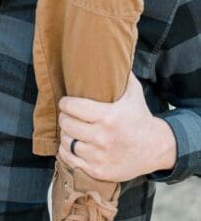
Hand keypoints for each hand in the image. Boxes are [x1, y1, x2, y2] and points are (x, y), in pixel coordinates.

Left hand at [58, 73, 176, 181]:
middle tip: (69, 115)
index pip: (71, 106)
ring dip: (66, 134)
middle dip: (65, 117)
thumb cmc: (139, 117)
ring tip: (71, 129)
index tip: (67, 102)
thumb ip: (121, 73)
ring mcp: (99, 156)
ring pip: (66, 141)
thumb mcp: (133, 92)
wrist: (156, 148)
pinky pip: (70, 159)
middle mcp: (102, 137)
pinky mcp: (98, 171)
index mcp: (108, 116)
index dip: (65, 103)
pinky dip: (67, 151)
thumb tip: (112, 49)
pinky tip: (73, 144)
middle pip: (66, 123)